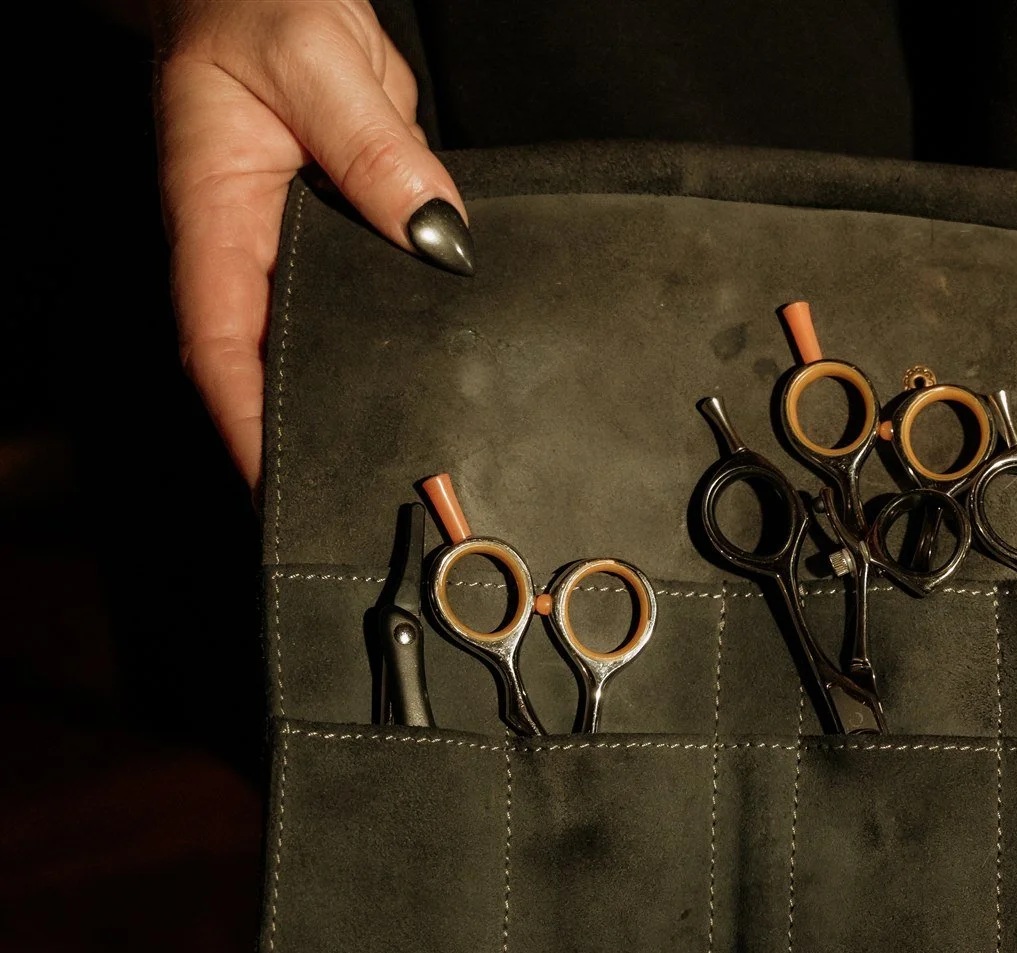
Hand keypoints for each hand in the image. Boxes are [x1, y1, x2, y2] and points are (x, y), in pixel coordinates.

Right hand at [155, 0, 470, 485]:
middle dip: (315, 435)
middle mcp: (254, 246)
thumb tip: (432, 230)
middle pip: (277, 365)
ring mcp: (302, 246)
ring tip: (422, 458)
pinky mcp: (352, 229)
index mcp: (217, 219)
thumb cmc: (259, 5)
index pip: (223, 348)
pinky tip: (453, 370)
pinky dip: (409, 334)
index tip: (283, 486)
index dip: (251, 426)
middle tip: (375, 495)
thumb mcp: (316, 61)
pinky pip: (380, 296)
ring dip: (368, 392)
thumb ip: (374, 147)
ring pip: (333, 338)